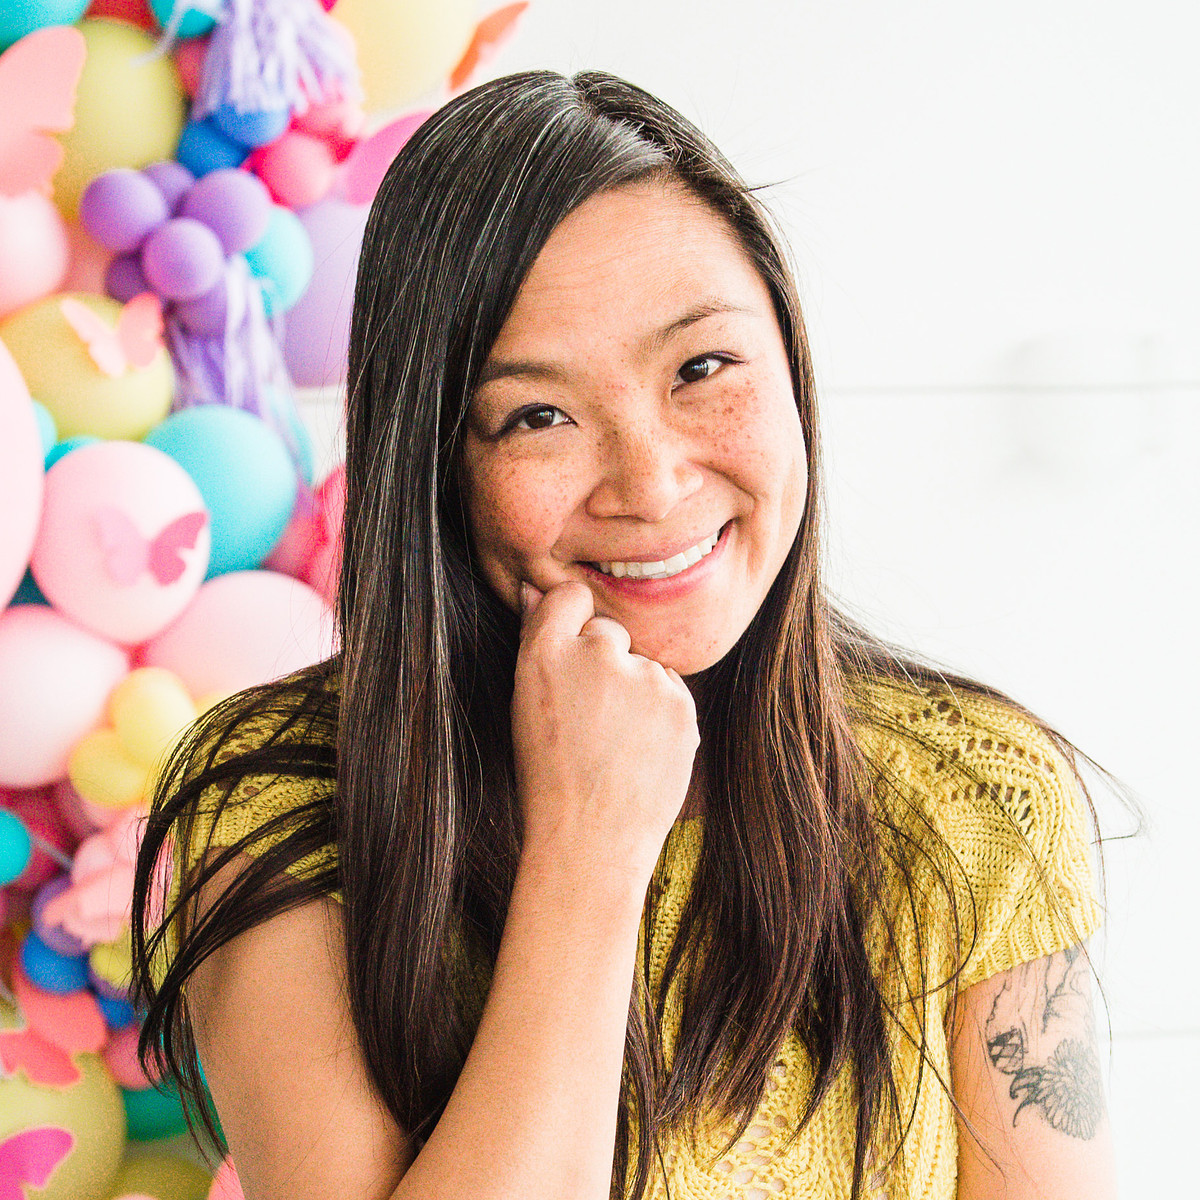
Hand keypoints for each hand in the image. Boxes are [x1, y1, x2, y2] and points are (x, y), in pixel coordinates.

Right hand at [511, 581, 699, 886]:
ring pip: (643, 663)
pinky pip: (669, 690)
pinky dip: (658, 713)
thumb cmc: (549, 774)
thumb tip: (533, 587)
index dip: (571, 623)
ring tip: (613, 743)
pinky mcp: (679, 702)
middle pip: (609, 631)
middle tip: (588, 720)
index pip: (569, 596)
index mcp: (545, 651)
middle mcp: (595, 652)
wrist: (590, 840)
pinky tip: (637, 751)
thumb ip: (537, 637)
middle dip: (603, 663)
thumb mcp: (526, 702)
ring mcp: (642, 676)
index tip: (570, 658)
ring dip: (634, 689)